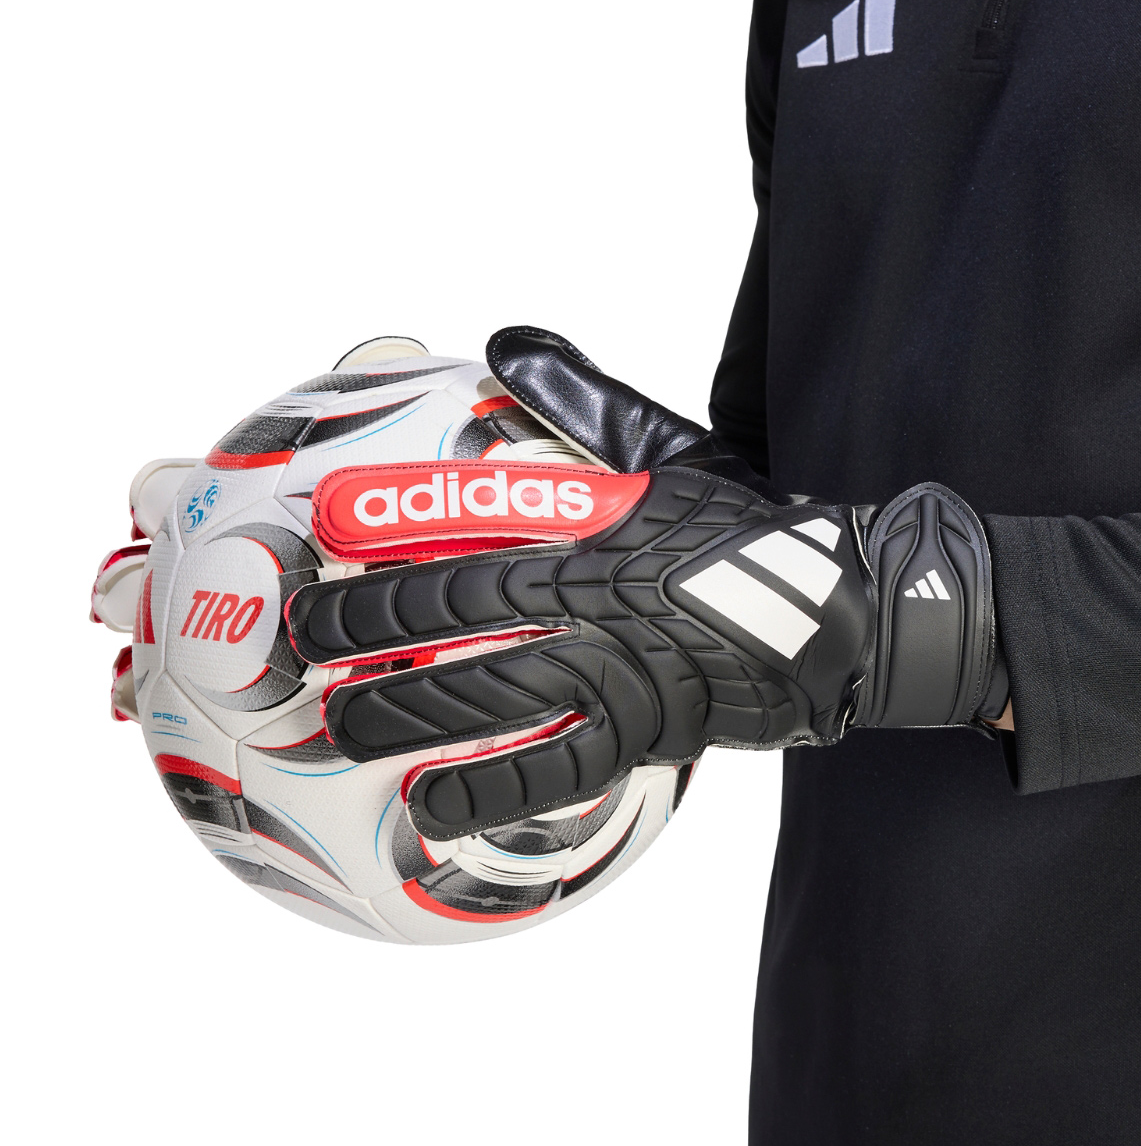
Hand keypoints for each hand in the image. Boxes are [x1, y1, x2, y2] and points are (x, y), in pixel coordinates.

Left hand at [288, 328, 1002, 838]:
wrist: (831, 613)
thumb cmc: (740, 530)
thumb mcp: (671, 449)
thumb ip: (586, 399)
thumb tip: (511, 337)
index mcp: (592, 526)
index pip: (471, 525)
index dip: (390, 529)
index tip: (323, 528)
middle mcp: (590, 601)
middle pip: (454, 619)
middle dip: (366, 631)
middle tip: (303, 639)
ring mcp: (613, 674)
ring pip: (485, 699)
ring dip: (402, 712)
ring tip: (340, 723)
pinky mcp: (639, 735)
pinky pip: (551, 775)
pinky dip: (486, 794)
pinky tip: (428, 808)